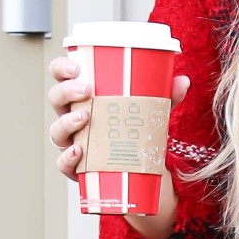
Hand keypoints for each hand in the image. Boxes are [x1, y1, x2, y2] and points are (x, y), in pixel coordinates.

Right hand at [50, 46, 189, 238]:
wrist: (140, 172)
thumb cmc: (136, 133)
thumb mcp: (151, 112)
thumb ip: (166, 97)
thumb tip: (182, 81)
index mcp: (84, 97)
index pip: (61, 77)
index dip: (61, 68)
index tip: (76, 66)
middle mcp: (72, 118)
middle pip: (56, 99)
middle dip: (66, 91)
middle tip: (86, 89)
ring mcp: (71, 143)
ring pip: (56, 130)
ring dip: (66, 122)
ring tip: (85, 117)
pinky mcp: (76, 168)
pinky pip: (63, 163)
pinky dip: (67, 158)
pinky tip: (79, 151)